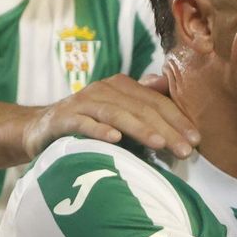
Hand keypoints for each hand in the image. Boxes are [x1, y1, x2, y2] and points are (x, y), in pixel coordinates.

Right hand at [22, 72, 199, 159]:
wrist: (39, 129)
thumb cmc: (88, 124)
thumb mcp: (118, 114)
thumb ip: (142, 105)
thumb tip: (170, 94)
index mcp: (121, 86)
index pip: (156, 102)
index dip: (178, 119)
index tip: (197, 140)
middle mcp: (104, 89)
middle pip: (141, 108)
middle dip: (166, 129)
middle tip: (186, 150)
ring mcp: (83, 102)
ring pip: (117, 114)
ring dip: (140, 129)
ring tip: (160, 144)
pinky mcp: (63, 118)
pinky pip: (84, 123)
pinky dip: (100, 130)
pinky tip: (115, 140)